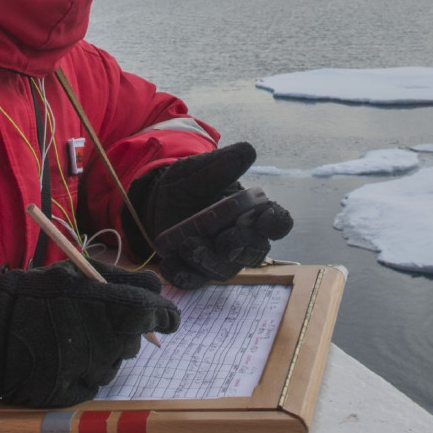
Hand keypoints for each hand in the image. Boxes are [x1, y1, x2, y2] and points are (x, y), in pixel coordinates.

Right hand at [0, 262, 178, 406]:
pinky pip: (92, 381)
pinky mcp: (76, 395)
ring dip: (102, 349)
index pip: (157, 315)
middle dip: (122, 329)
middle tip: (92, 318)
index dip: (164, 315)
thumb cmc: (30, 295)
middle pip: (134, 340)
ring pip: (114, 361)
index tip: (166, 317)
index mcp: (112, 309)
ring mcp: (93, 372)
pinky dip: (83, 370)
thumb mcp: (72, 273)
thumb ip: (119, 278)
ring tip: (70, 336)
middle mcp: (109, 344)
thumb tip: (155, 286)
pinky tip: (60, 357)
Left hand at [128, 142, 294, 289]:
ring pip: (224, 269)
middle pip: (253, 251)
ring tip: (187, 245)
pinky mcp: (196, 272)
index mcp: (252, 212)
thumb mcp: (199, 169)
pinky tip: (170, 264)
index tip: (265, 217)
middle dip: (239, 245)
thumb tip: (248, 151)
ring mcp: (220, 259)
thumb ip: (222, 165)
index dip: (276, 223)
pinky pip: (194, 281)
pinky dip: (183, 275)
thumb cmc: (187, 184)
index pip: (277, 222)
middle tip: (223, 239)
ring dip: (208, 260)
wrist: (155, 201)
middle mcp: (242, 238)